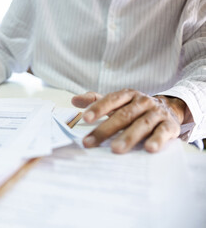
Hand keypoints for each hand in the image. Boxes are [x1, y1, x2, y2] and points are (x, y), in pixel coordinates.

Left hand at [71, 89, 186, 153]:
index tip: (85, 118)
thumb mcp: (117, 102)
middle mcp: (142, 102)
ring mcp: (157, 113)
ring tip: (115, 149)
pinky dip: (157, 140)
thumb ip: (96, 101)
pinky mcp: (169, 126)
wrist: (169, 109)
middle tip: (90, 142)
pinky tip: (149, 149)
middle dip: (106, 129)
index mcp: (128, 95)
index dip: (98, 108)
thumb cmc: (135, 108)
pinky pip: (163, 133)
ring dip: (128, 137)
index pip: (111, 100)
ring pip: (142, 124)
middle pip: (123, 115)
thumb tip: (74, 100)